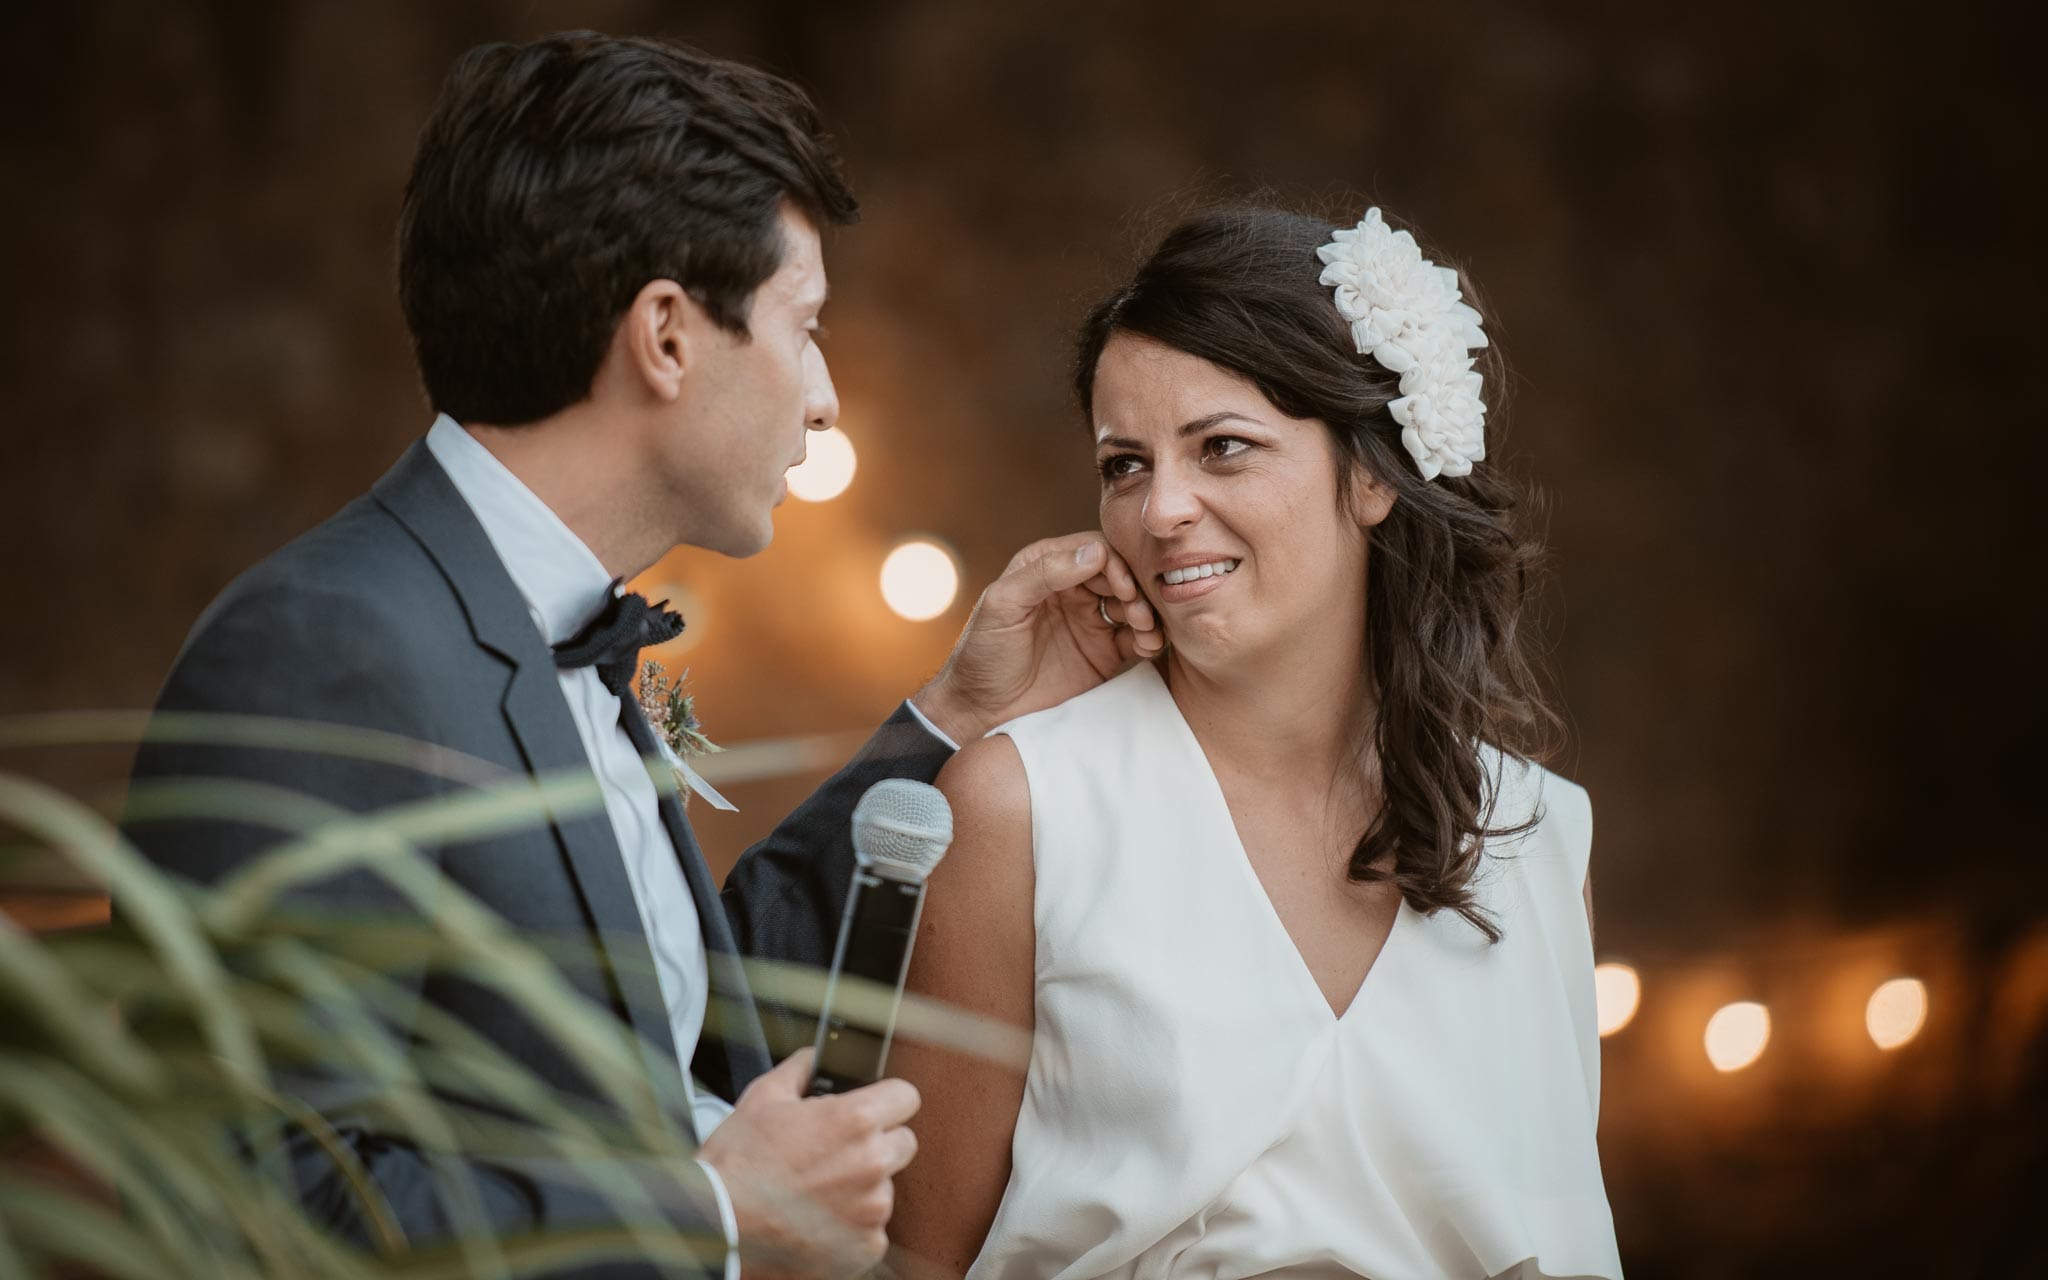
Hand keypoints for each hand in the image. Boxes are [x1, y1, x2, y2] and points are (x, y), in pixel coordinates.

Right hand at [697, 1049, 920, 1277]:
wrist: (718, 1226)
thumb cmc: (737, 1165)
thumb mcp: (763, 1098)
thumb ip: (799, 1071)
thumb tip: (813, 1058)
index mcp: (855, 1121)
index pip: (906, 1097)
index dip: (887, 1100)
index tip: (875, 1109)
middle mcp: (872, 1163)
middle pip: (903, 1143)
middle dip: (878, 1143)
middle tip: (839, 1151)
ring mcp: (872, 1209)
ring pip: (885, 1187)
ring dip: (862, 1187)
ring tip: (818, 1190)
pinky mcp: (866, 1247)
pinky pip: (872, 1229)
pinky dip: (851, 1227)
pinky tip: (817, 1219)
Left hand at [913, 533, 1161, 743]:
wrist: (981, 711)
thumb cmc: (982, 654)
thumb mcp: (1003, 605)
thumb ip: (1044, 573)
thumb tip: (1095, 552)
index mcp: (1046, 567)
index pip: (1093, 550)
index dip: (1115, 564)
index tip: (1124, 586)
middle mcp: (1072, 589)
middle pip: (1120, 575)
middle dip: (1136, 590)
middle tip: (1139, 613)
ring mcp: (1089, 621)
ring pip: (1133, 605)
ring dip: (1147, 613)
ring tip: (1145, 630)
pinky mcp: (1103, 653)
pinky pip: (1136, 638)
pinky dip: (1149, 639)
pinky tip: (1148, 646)